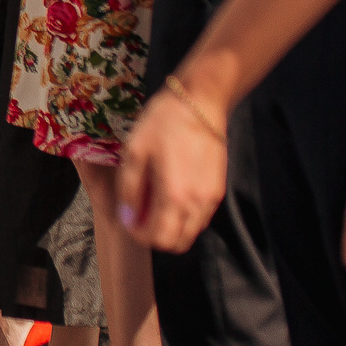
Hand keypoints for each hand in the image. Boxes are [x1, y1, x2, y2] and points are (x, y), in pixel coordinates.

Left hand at [116, 80, 229, 252]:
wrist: (200, 102)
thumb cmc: (163, 123)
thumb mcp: (135, 152)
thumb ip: (130, 189)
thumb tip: (127, 216)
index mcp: (173, 196)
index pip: (157, 238)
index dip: (139, 234)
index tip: (129, 219)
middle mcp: (196, 203)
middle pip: (177, 243)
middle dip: (155, 235)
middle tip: (141, 214)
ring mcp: (211, 198)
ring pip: (191, 233)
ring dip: (172, 227)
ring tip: (155, 203)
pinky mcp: (218, 189)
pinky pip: (201, 218)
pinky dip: (185, 217)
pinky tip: (172, 194)